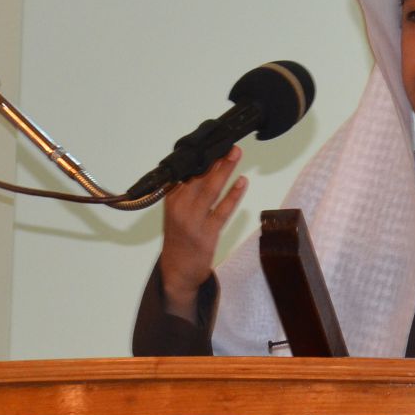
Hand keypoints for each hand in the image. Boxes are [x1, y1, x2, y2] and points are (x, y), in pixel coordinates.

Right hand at [158, 146, 247, 316]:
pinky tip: (242, 182)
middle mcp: (180, 208)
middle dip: (215, 158)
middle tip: (229, 144)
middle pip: (199, 177)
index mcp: (172, 199)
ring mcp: (193, 221)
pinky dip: (233, 195)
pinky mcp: (207, 234)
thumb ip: (188, 192)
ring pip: (211, 190)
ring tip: (235, 154)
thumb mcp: (177, 212)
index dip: (203, 156)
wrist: (177, 271)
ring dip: (224, 170)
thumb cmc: (180, 239)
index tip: (215, 142)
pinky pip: (222, 210)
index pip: (188, 172)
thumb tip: (206, 168)